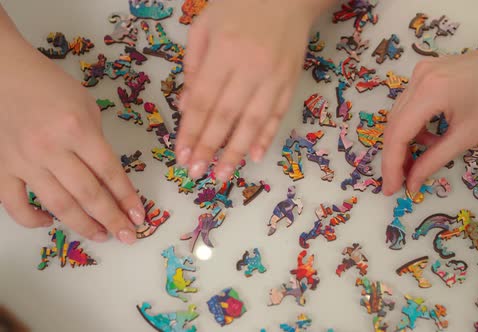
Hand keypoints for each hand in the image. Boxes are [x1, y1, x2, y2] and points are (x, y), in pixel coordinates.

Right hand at [0, 38, 143, 243]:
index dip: (127, 198)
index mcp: (77, 129)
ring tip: (101, 235)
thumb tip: (106, 177)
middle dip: (112, 219)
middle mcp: (50, 148)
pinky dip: (33, 220)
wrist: (2, 73)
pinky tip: (50, 223)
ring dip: (83, 225)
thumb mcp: (85, 106)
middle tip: (127, 236)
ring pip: (58, 205)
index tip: (139, 216)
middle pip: (88, 194)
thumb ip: (96, 141)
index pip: (109, 172)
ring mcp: (22, 161)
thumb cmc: (49, 86)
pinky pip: (15, 205)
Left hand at [176, 0, 320, 181]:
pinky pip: (278, 114)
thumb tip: (187, 106)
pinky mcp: (291, 82)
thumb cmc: (239, 6)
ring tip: (222, 175)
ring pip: (253, 121)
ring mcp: (274, 77)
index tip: (181, 154)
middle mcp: (250, 68)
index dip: (191, 130)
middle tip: (196, 173)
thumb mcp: (205, 26)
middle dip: (209, 147)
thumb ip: (194, 65)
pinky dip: (267, 136)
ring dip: (236, 151)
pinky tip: (255, 156)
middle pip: (226, 116)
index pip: (203, 100)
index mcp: (224, 52)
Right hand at [381, 42, 477, 195]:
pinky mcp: (429, 71)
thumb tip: (412, 183)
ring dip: (405, 141)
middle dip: (395, 156)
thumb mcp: (469, 134)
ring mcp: (422, 72)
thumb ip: (434, 160)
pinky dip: (416, 125)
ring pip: (401, 114)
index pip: (397, 134)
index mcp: (428, 91)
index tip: (390, 190)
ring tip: (417, 163)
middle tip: (400, 183)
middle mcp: (418, 78)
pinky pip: (412, 103)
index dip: (391, 165)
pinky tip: (430, 139)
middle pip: (394, 124)